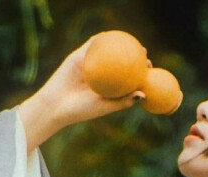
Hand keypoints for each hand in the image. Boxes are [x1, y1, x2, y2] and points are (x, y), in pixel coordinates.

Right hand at [33, 36, 148, 128]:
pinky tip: (111, 36)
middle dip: (134, 55)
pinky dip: (101, 39)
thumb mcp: (106, 106)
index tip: (150, 67)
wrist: (57, 104)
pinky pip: (91, 45)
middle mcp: (100, 75)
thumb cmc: (82, 110)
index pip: (127, 76)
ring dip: (119, 43)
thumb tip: (144, 94)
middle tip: (144, 53)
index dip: (140, 71)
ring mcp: (90, 64)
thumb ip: (123, 101)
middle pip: (119, 61)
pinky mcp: (78, 56)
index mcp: (108, 87)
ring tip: (131, 41)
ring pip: (106, 50)